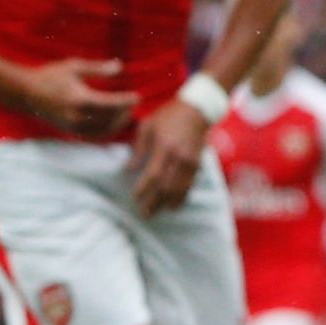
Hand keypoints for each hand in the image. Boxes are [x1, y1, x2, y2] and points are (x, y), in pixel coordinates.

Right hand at [19, 57, 138, 138]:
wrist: (26, 93)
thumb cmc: (50, 75)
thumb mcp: (74, 67)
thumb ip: (98, 69)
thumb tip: (120, 66)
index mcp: (79, 99)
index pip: (110, 104)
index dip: (126, 101)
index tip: (137, 96)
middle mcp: (77, 116)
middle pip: (110, 119)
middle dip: (124, 113)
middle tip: (133, 103)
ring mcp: (73, 126)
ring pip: (103, 130)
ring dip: (117, 123)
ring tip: (125, 112)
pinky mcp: (71, 131)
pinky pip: (94, 135)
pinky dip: (107, 130)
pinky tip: (113, 120)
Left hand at [128, 99, 212, 216]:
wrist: (197, 110)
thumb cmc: (168, 116)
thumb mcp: (148, 126)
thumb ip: (138, 149)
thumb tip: (127, 170)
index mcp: (165, 146)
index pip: (154, 174)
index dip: (144, 188)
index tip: (135, 198)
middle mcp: (179, 157)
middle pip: (167, 186)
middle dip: (155, 202)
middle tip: (144, 214)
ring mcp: (191, 162)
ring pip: (179, 189)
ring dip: (167, 203)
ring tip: (157, 213)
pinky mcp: (197, 165)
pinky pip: (189, 186)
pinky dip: (181, 198)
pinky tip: (173, 205)